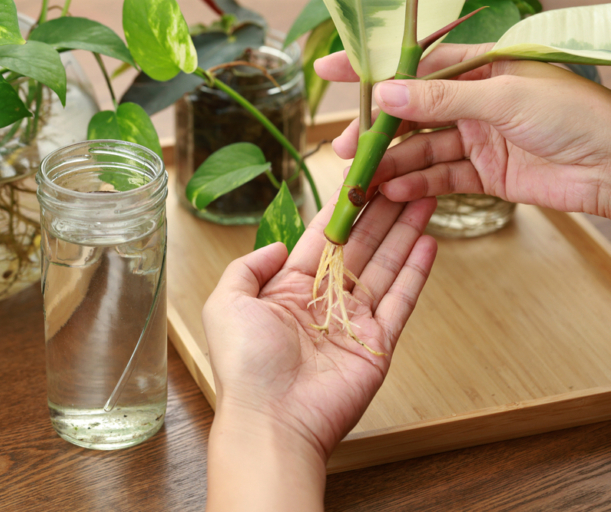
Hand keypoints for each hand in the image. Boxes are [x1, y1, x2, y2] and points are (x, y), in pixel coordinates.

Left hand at [204, 194, 436, 510]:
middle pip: (359, 246)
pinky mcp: (378, 342)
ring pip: (384, 266)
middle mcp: (323, 300)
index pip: (322, 238)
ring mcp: (354, 321)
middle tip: (402, 177)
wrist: (273, 420)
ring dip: (404, 231)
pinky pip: (401, 300)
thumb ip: (248, 267)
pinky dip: (416, 271)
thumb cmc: (245, 365)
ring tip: (424, 196)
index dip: (342, 208)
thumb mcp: (227, 303)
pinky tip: (427, 241)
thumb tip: (280, 245)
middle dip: (381, 212)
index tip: (360, 178)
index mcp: (288, 289)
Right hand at [315, 43, 610, 217]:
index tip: (333, 71)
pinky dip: (419, 186)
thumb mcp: (504, 98)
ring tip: (363, 179)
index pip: (416, 67)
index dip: (374, 70)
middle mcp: (474, 103)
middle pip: (412, 115)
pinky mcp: (485, 174)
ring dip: (393, 164)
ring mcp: (478, 139)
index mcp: (481, 70)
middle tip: (344, 147)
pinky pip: (442, 178)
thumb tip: (387, 92)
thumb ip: (442, 98)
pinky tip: (396, 192)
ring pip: (422, 151)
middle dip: (377, 131)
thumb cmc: (574, 116)